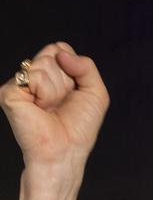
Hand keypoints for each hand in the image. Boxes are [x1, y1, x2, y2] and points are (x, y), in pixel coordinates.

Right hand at [0, 42, 109, 168]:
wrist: (66, 150)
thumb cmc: (79, 127)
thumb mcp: (96, 92)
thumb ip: (86, 66)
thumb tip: (61, 52)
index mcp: (52, 74)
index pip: (61, 49)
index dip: (74, 68)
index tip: (74, 91)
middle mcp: (34, 76)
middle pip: (54, 52)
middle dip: (67, 78)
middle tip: (62, 102)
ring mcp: (20, 84)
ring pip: (45, 63)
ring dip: (57, 88)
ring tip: (52, 107)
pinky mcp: (10, 93)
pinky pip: (34, 76)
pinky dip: (45, 93)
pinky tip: (41, 108)